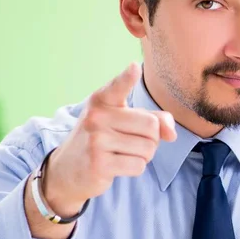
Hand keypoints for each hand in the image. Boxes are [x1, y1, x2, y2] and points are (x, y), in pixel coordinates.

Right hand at [42, 63, 176, 215]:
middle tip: (132, 143)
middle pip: (151, 126)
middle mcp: (97, 117)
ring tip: (122, 154)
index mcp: (101, 101)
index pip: (117, 87)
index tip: (135, 67)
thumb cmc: (101, 141)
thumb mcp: (120, 123)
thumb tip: (172, 134)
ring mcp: (96, 140)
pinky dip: (135, 168)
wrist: (67, 171)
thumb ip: (152, 120)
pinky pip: (139, 165)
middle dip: (152, 139)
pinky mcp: (100, 164)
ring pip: (148, 148)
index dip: (127, 78)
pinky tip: (118, 165)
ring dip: (143, 156)